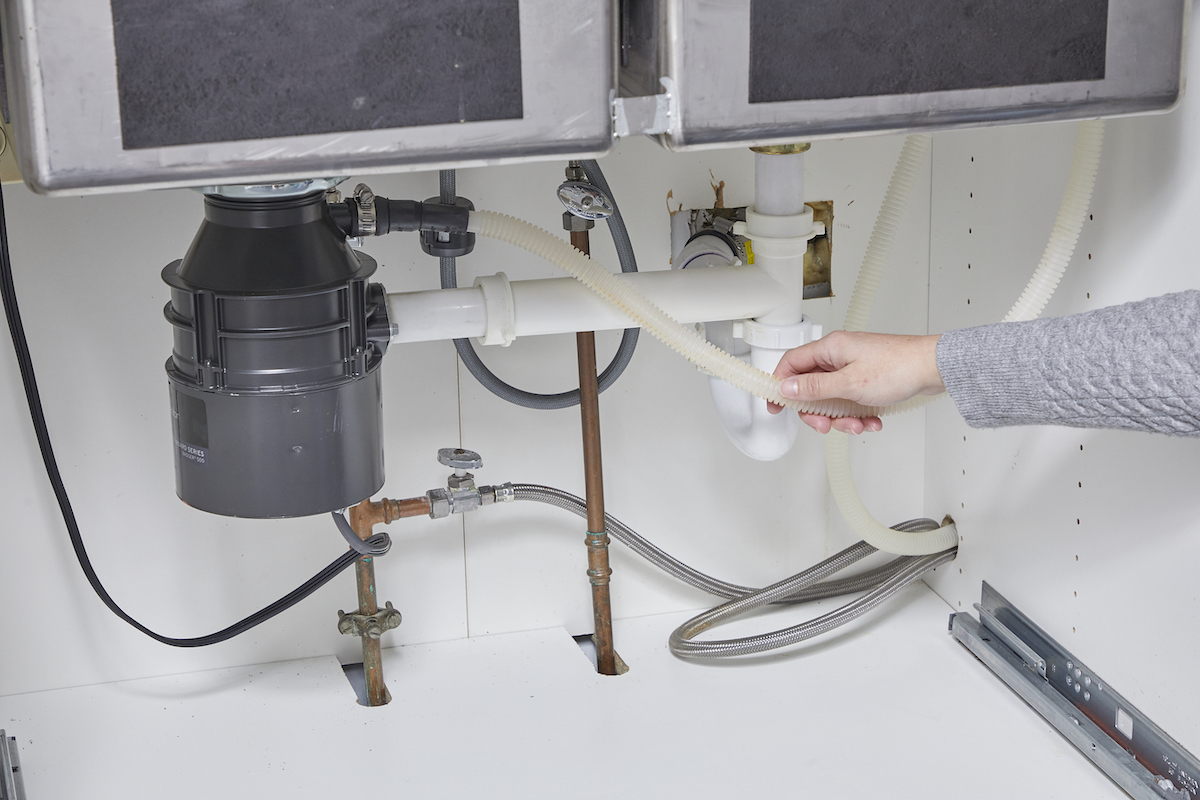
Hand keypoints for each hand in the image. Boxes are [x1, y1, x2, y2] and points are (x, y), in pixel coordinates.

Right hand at [768, 331, 944, 433]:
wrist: (934, 368)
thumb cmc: (899, 367)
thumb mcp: (850, 384)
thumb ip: (815, 387)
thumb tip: (787, 389)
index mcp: (830, 348)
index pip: (791, 364)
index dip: (779, 385)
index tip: (775, 406)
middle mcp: (839, 356)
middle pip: (811, 387)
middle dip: (818, 412)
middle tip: (826, 425)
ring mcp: (853, 368)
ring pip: (832, 398)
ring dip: (841, 417)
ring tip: (858, 425)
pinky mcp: (867, 379)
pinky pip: (851, 401)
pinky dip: (858, 415)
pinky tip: (872, 421)